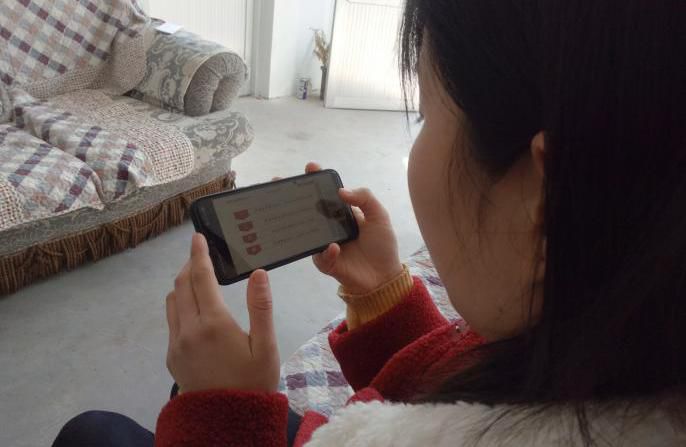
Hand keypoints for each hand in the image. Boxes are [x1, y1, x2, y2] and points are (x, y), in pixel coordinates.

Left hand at [165, 234, 279, 392]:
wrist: (226, 422)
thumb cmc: (253, 383)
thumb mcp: (266, 347)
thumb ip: (261, 307)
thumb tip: (258, 273)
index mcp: (214, 323)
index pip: (201, 277)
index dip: (199, 254)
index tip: (197, 236)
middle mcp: (189, 329)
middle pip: (181, 285)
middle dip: (189, 265)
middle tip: (201, 254)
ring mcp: (176, 343)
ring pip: (171, 301)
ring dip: (181, 284)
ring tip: (197, 277)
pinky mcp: (172, 356)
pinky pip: (171, 320)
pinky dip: (179, 304)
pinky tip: (195, 309)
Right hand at [304, 163, 402, 294]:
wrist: (384, 276)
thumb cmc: (382, 245)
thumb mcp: (379, 216)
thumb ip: (365, 198)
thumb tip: (341, 190)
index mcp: (341, 213)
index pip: (326, 193)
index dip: (317, 180)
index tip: (310, 167)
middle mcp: (330, 227)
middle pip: (309, 210)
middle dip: (294, 198)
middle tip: (282, 186)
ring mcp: (325, 244)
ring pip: (307, 233)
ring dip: (301, 224)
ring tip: (300, 214)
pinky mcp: (326, 263)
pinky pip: (321, 256)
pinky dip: (327, 252)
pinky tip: (334, 247)